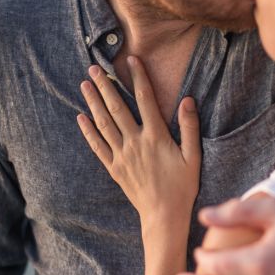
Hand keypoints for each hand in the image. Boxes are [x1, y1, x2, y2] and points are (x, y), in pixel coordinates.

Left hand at [77, 57, 200, 227]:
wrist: (164, 215)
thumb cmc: (182, 186)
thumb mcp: (193, 156)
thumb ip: (190, 127)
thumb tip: (187, 99)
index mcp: (156, 137)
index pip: (146, 99)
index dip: (138, 77)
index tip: (131, 59)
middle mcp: (135, 142)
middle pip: (117, 108)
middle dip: (105, 86)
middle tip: (94, 67)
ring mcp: (122, 155)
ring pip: (104, 123)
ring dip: (93, 102)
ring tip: (84, 84)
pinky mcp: (114, 168)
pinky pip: (98, 146)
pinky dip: (88, 131)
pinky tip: (80, 118)